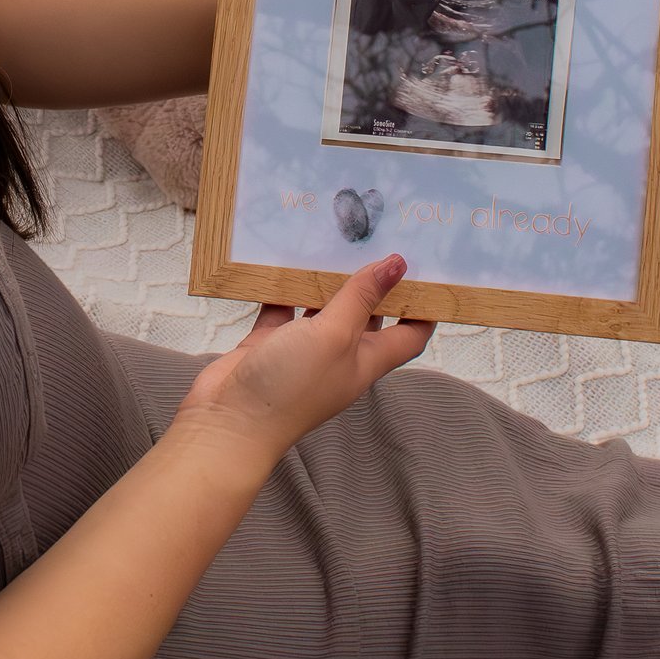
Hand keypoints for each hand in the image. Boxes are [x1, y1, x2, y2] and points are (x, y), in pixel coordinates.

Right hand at [175, 254, 436, 457]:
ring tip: (334, 237)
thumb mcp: (335, 335)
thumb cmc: (291, 386)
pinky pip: (282, 309)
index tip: (430, 269)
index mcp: (366, 360)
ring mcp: (302, 350)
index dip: (425, 307)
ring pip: (322, 308)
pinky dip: (282, 287)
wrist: (229, 421)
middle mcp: (339, 356)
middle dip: (374, 282)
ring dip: (327, 280)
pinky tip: (284, 259)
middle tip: (379, 238)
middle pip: (367, 316)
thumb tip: (398, 264)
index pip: (409, 334)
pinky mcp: (269, 343)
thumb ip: (361, 297)